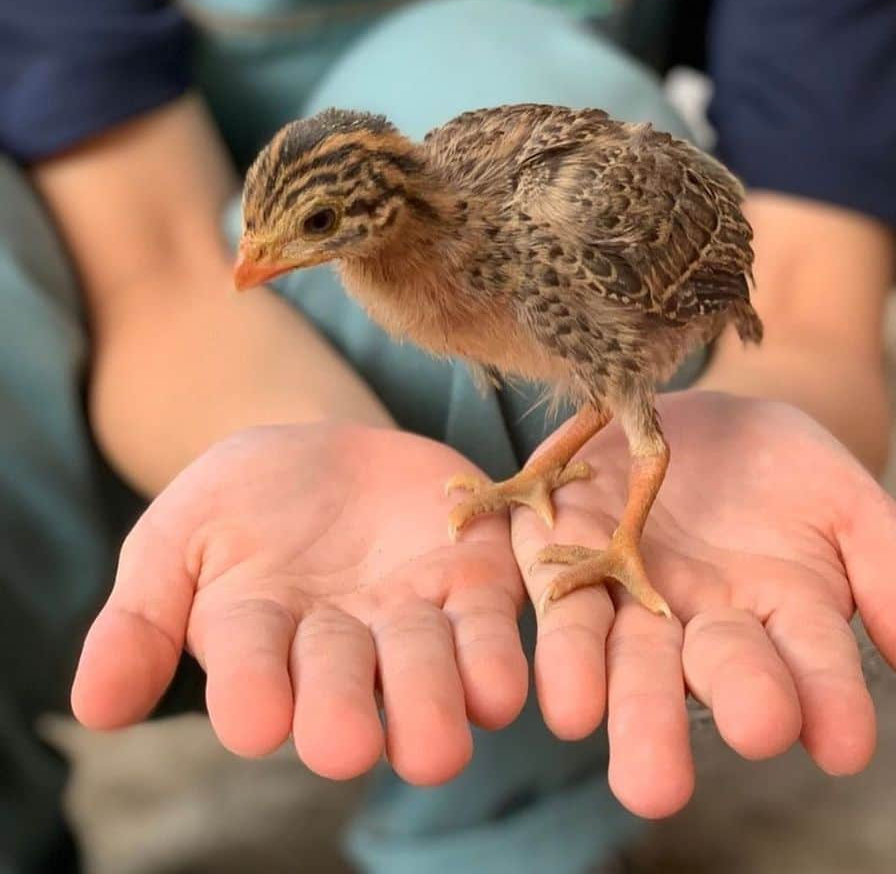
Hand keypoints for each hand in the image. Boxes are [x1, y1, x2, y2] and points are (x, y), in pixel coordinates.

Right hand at [72, 423, 527, 783]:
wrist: (326, 449)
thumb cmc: (242, 502)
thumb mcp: (178, 538)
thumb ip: (141, 618)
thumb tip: (92, 708)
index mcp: (261, 641)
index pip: (253, 676)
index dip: (254, 694)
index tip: (253, 720)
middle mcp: (342, 647)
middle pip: (347, 689)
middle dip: (347, 717)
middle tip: (348, 746)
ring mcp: (413, 618)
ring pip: (428, 669)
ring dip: (434, 704)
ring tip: (438, 745)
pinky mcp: (475, 582)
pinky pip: (490, 625)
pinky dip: (496, 656)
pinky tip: (502, 684)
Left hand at [513, 391, 895, 817]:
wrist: (706, 416)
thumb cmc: (787, 470)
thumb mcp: (851, 507)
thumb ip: (894, 584)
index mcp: (781, 618)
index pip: (811, 667)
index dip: (827, 700)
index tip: (844, 742)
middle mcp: (701, 623)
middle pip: (702, 674)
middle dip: (697, 713)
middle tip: (693, 766)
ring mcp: (629, 589)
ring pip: (618, 648)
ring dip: (606, 689)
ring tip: (586, 721)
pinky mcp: (566, 548)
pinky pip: (556, 589)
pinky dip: (552, 628)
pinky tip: (548, 671)